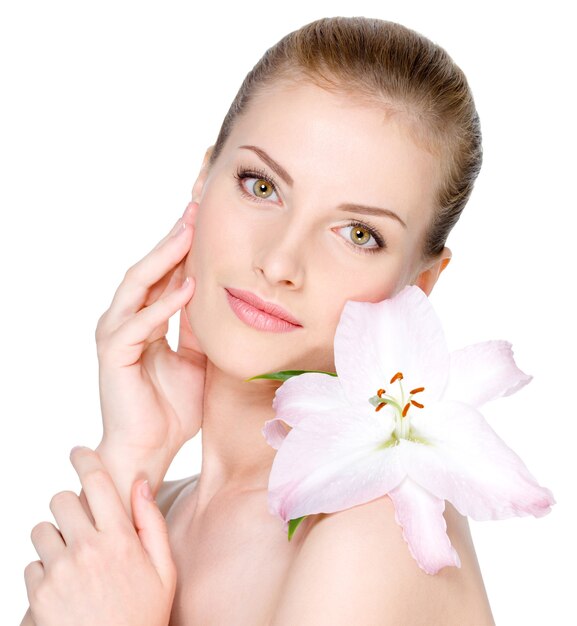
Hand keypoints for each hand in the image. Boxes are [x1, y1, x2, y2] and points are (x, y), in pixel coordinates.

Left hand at [24, 447, 176, 625]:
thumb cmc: (143, 615)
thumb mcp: (164, 571)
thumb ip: (152, 523)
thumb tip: (139, 483)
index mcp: (120, 540)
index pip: (97, 483)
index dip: (86, 459)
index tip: (79, 452)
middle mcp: (87, 551)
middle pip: (61, 500)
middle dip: (69, 505)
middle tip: (81, 521)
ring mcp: (59, 573)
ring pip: (42, 531)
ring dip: (54, 538)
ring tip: (73, 560)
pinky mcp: (37, 596)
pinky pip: (31, 566)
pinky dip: (44, 571)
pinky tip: (64, 588)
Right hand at [94, 199, 205, 496]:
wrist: (153, 447)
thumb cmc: (173, 408)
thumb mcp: (196, 358)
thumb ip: (199, 328)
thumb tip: (214, 297)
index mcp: (145, 320)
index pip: (162, 274)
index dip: (182, 247)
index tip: (205, 220)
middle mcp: (126, 321)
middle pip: (149, 270)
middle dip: (173, 239)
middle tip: (196, 209)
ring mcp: (117, 335)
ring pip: (138, 285)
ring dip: (165, 258)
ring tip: (189, 231)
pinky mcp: (115, 354)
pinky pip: (141, 323)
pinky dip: (164, 304)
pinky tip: (188, 287)